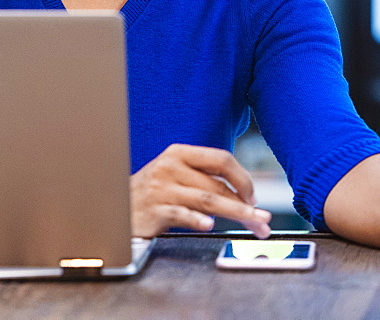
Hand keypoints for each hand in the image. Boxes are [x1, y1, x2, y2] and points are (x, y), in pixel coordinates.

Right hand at [130, 143, 272, 238]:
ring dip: (235, 213)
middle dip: (245, 205)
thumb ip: (204, 178)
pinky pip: (181, 214)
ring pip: (207, 200)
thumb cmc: (154, 192)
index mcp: (179, 153)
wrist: (117, 206)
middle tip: (262, 220)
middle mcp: (170, 167)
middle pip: (217, 185)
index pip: (221, 159)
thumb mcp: (176, 174)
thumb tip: (244, 197)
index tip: (254, 197)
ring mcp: (161, 188)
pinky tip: (210, 226)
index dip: (242, 178)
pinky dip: (197, 220)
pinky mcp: (154, 210)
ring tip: (253, 224)